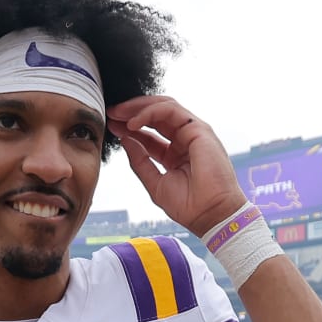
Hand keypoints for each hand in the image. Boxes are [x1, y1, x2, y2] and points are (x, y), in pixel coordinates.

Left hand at [106, 96, 247, 236]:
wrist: (211, 215)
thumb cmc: (189, 206)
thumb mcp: (155, 183)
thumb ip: (140, 161)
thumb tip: (125, 140)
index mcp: (175, 154)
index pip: (150, 134)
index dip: (129, 128)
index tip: (111, 127)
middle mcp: (185, 140)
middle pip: (156, 115)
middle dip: (131, 111)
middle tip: (111, 113)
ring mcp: (193, 133)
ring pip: (163, 107)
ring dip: (138, 107)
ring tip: (118, 113)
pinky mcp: (199, 129)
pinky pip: (171, 110)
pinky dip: (150, 112)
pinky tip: (133, 123)